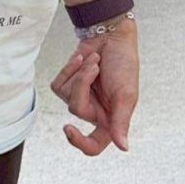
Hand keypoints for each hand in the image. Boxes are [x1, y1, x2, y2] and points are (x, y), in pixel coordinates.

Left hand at [51, 16, 139, 154]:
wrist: (111, 36)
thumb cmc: (124, 64)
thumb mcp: (126, 95)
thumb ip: (121, 122)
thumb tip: (123, 147)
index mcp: (110, 120)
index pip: (93, 144)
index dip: (79, 143)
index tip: (68, 129)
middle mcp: (94, 111)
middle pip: (76, 110)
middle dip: (83, 84)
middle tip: (95, 66)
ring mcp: (80, 98)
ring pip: (66, 96)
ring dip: (80, 73)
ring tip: (94, 61)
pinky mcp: (68, 84)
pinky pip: (58, 84)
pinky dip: (69, 69)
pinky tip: (81, 58)